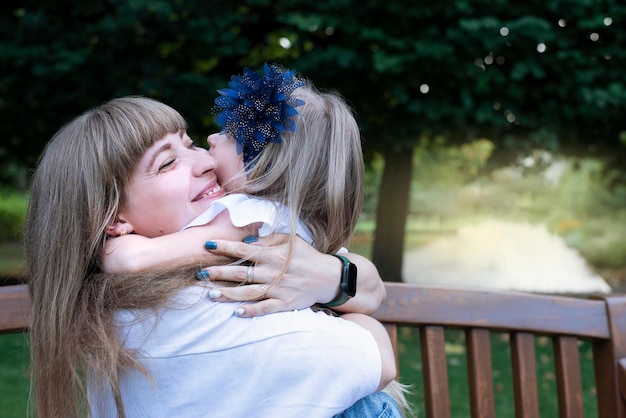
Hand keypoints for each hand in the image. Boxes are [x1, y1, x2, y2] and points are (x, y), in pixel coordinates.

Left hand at [198, 235, 340, 316]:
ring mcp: (278, 289)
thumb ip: (269, 239)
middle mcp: (273, 272)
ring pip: (248, 292)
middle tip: (199, 274)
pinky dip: (251, 311)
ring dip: (228, 293)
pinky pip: (265, 308)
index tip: (207, 245)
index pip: (243, 250)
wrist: (329, 277)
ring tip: (210, 294)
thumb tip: (246, 240)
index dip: (224, 247)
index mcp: (273, 254)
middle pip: (240, 272)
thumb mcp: (291, 240)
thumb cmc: (308, 256)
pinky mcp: (285, 303)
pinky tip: (236, 313)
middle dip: (218, 272)